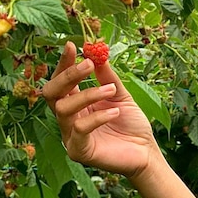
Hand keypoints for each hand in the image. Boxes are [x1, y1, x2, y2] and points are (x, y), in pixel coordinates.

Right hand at [42, 41, 160, 178]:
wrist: (146, 152)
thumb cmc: (131, 125)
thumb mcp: (120, 95)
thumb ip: (107, 77)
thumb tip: (96, 53)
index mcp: (75, 103)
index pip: (60, 81)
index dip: (63, 63)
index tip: (72, 45)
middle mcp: (68, 118)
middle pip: (51, 92)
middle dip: (68, 75)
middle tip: (88, 64)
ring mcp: (70, 136)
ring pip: (64, 109)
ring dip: (88, 94)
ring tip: (111, 91)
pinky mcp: (78, 151)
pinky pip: (79, 129)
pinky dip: (97, 117)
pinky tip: (115, 112)